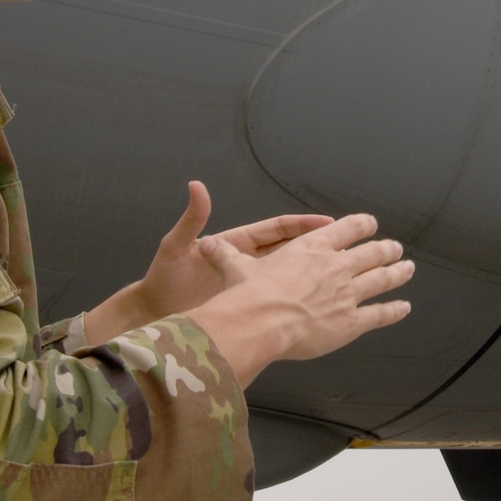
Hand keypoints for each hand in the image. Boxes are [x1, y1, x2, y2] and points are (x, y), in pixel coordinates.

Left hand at [84, 182, 333, 343]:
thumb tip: (197, 186)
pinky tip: (318, 305)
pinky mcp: (246, 305)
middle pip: (290, 250)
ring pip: (288, 275)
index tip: (327, 222)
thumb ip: (191, 220)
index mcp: (235, 244)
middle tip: (347, 242)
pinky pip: (278, 300)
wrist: (153, 314)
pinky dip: (297, 300)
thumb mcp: (176, 247)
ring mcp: (247, 284)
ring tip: (342, 271)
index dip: (302, 225)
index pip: (276, 229)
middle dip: (318, 245)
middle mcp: (246, 262)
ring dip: (312, 272)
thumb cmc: (162, 281)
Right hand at [186, 212, 414, 385]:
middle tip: (396, 249)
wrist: (260, 321)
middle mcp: (336, 266)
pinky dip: (395, 311)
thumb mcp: (236, 268)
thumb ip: (225, 255)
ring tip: (408, 268)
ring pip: (382, 279)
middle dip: (386, 249)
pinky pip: (380, 314)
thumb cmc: (249, 294)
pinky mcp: (351, 321)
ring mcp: (347, 293)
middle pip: (372, 252)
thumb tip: (205, 245)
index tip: (370, 225)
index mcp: (313, 247)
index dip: (362, 225)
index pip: (347, 228)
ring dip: (398, 273)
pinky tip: (404, 308)